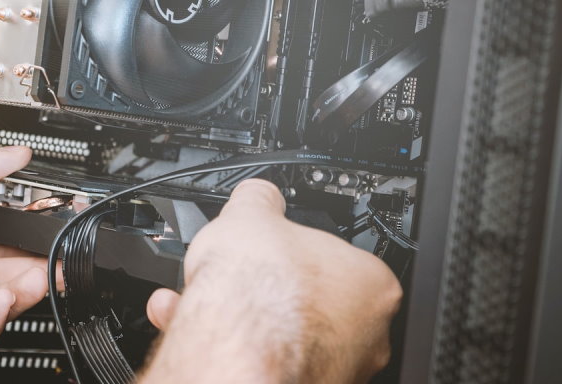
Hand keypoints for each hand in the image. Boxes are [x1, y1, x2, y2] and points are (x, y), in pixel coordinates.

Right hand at [139, 179, 401, 383]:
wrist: (230, 347)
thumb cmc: (258, 289)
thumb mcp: (251, 214)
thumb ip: (261, 201)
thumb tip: (258, 195)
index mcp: (372, 285)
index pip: (335, 259)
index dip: (293, 251)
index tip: (269, 249)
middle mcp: (366, 337)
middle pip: (309, 302)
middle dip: (263, 289)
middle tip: (234, 277)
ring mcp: (336, 372)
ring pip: (281, 335)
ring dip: (239, 316)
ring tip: (194, 299)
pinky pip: (261, 360)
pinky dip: (229, 343)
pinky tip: (189, 323)